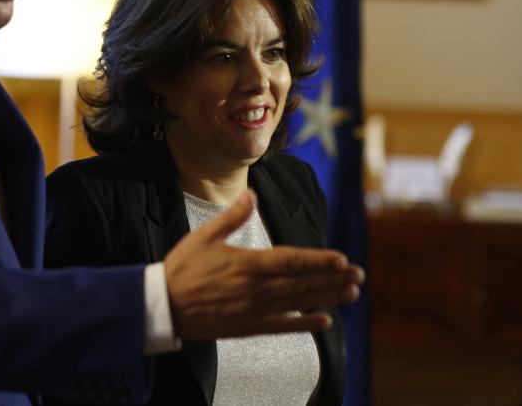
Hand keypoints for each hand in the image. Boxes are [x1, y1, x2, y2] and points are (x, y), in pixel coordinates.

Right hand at [163, 189, 363, 339]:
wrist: (162, 306)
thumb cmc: (182, 268)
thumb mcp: (203, 236)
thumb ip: (231, 217)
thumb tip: (250, 194)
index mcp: (246, 263)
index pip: (291, 260)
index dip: (319, 260)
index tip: (342, 258)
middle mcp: (255, 288)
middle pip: (302, 282)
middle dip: (333, 278)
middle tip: (358, 274)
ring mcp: (254, 310)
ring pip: (298, 303)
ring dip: (327, 297)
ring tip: (351, 293)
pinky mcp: (248, 327)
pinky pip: (283, 327)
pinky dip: (304, 324)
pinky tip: (324, 322)